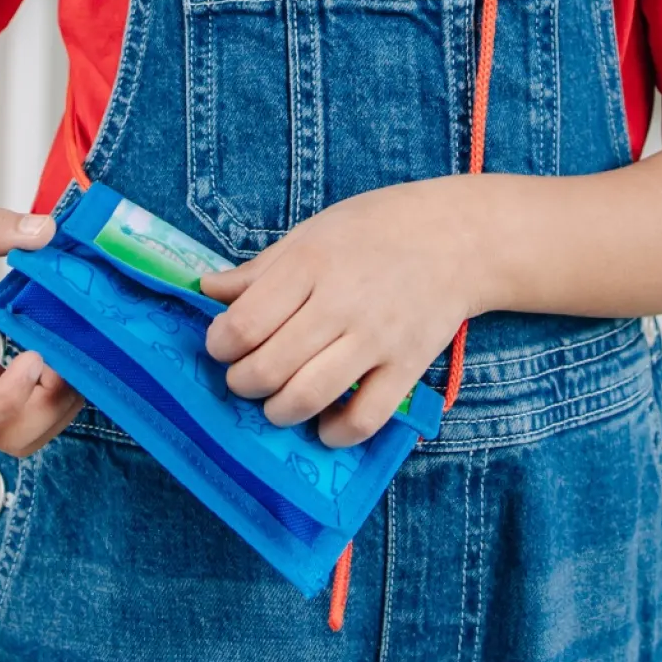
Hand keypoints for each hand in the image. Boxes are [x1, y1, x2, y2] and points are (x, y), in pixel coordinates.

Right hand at [0, 206, 81, 454]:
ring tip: (74, 356)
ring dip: (52, 404)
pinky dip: (45, 388)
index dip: (5, 397)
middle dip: (45, 409)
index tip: (36, 356)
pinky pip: (15, 403)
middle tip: (72, 358)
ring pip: (13, 428)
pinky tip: (61, 351)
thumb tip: (45, 230)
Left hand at [199, 179, 479, 448]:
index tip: (222, 345)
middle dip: (242, 383)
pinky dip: (335, 432)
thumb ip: (259, 269)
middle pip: (268, 367)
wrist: (457, 238)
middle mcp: (340, 303)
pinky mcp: (407, 367)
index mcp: (309, 264)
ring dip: (277, 411)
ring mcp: (376, 339)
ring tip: (276, 400)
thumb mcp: (311, 232)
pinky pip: (364, 418)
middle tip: (244, 377)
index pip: (244, 323)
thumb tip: (205, 289)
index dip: (220, 345)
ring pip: (308, 397)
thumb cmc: (375, 229)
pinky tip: (323, 423)